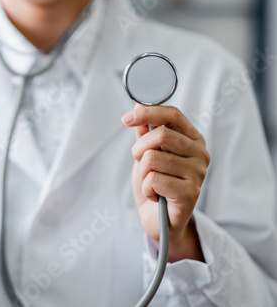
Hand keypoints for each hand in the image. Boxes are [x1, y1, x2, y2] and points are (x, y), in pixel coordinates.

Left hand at [121, 104, 209, 261]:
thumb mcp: (146, 154)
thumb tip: (138, 105)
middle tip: (141, 165)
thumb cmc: (155, 185)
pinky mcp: (191, 193)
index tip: (125, 119)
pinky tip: (156, 196)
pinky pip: (154, 179)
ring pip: (153, 158)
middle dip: (139, 150)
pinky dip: (147, 188)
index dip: (148, 113)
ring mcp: (198, 174)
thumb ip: (145, 132)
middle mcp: (200, 154)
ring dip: (143, 173)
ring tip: (152, 183)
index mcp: (193, 139)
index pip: (172, 115)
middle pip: (161, 135)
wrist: (159, 221)